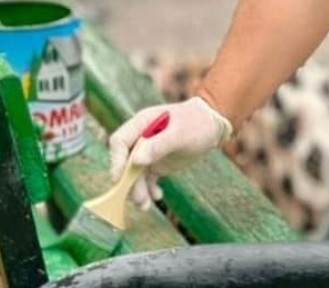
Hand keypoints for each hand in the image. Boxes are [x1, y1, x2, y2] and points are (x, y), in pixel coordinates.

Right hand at [108, 97, 232, 207]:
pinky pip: (146, 180)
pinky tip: (157, 196)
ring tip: (145, 205)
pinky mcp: (155, 164)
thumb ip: (159, 145)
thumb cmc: (197, 123)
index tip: (120, 179)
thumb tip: (135, 160)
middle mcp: (140, 138)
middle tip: (138, 199)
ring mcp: (147, 152)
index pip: (120, 141)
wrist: (211, 127)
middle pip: (125, 162)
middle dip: (128, 182)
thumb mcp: (181, 134)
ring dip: (137, 190)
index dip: (116, 160)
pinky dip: (148, 190)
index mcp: (142, 123)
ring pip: (134, 174)